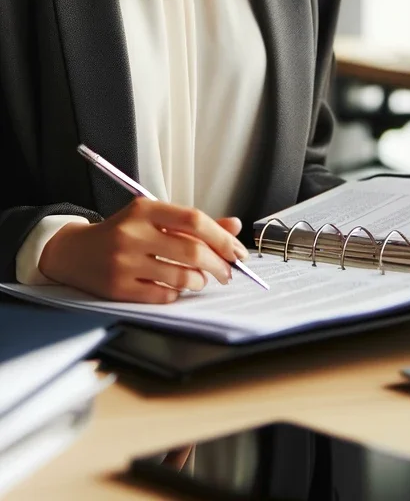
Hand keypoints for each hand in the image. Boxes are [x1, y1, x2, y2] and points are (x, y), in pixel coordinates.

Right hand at [39, 197, 248, 302]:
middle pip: (192, 252)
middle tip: (227, 272)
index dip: (222, 237)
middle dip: (219, 265)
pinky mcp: (118, 288)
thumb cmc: (124, 232)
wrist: (75, 252)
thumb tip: (235, 226)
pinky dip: (177, 292)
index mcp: (145, 209)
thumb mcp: (155, 218)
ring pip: (181, 277)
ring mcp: (124, 262)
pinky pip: (163, 295)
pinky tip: (175, 286)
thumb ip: (194, 224)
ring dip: (199, 281)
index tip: (237, 251)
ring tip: (200, 279)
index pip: (194, 220)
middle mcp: (133, 233)